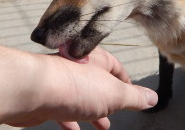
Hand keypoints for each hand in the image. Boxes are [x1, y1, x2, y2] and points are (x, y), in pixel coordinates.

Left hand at [8, 47, 157, 129]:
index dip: (126, 83)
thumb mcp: (114, 94)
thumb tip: (153, 97)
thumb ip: (134, 97)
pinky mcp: (45, 98)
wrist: (31, 91)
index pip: (115, 68)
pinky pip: (62, 110)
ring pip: (80, 99)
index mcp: (96, 60)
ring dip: (92, 113)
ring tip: (101, 126)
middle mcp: (77, 68)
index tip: (133, 95)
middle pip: (97, 84)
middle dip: (108, 101)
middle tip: (117, 114)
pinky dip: (70, 121)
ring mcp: (60, 83)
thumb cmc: (73, 87)